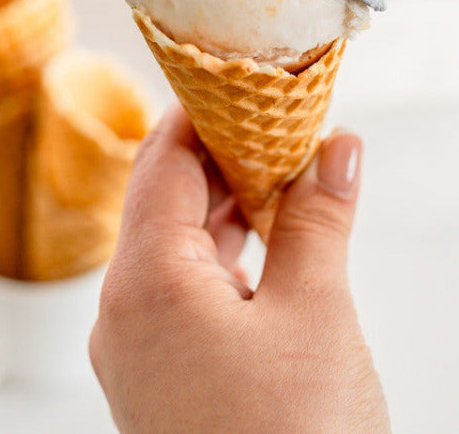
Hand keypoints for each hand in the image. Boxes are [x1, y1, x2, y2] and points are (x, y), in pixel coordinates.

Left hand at [90, 105, 390, 433]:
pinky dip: (219, 259)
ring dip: (224, 211)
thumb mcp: (313, 316)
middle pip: (165, 202)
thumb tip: (336, 149)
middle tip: (277, 126)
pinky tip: (264, 246)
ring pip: (173, 249)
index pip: (163, 162)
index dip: (201, 114)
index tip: (239, 82)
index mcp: (144, 281)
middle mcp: (122, 313)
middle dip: (223, 160)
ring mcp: (135, 350)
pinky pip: (179, 293)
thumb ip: (318, 221)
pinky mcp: (157, 377)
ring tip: (280, 177)